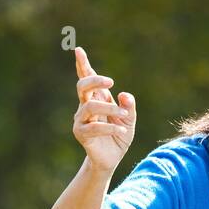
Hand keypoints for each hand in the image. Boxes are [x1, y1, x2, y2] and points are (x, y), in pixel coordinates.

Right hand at [72, 46, 135, 172]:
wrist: (112, 158)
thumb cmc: (118, 135)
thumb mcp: (129, 118)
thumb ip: (129, 105)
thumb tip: (124, 94)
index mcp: (97, 98)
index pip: (87, 78)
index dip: (82, 64)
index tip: (79, 50)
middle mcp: (86, 106)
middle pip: (82, 86)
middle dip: (95, 80)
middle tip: (111, 82)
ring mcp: (81, 120)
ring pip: (90, 106)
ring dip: (110, 108)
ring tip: (123, 114)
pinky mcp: (81, 134)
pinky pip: (94, 127)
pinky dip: (110, 127)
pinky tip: (122, 130)